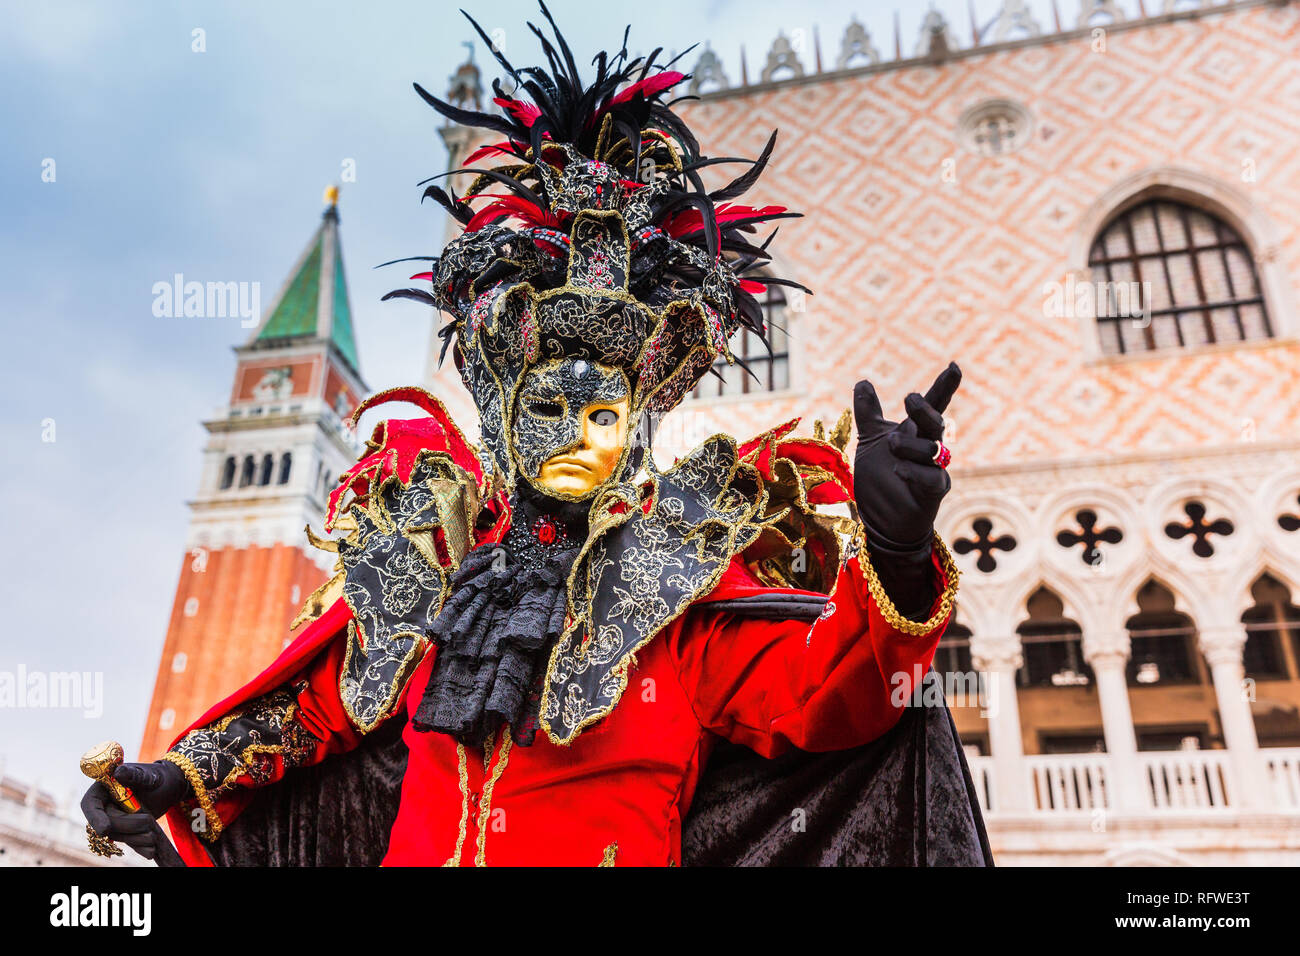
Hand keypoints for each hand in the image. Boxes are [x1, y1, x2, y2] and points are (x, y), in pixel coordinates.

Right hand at [80, 760, 188, 861]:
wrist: (169, 786)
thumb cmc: (156, 776)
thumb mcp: (147, 774)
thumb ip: (133, 774)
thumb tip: (119, 772)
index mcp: (103, 789)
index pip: (91, 805)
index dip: (96, 819)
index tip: (105, 829)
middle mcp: (105, 807)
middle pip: (108, 824)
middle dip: (128, 826)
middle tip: (149, 821)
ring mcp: (115, 821)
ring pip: (119, 836)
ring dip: (137, 838)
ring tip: (154, 834)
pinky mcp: (127, 831)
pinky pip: (130, 842)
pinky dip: (141, 848)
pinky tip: (151, 851)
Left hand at [853, 362, 960, 553]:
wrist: (883, 518)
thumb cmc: (883, 476)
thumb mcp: (871, 440)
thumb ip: (868, 413)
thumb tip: (863, 381)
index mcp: (917, 431)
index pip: (933, 405)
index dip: (944, 387)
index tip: (954, 365)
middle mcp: (929, 447)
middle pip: (936, 424)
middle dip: (925, 410)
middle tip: (909, 399)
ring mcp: (934, 470)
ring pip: (932, 450)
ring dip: (912, 444)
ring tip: (891, 443)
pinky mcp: (933, 493)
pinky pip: (932, 479)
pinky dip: (915, 472)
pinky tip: (899, 469)